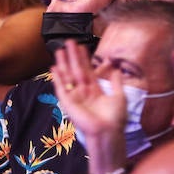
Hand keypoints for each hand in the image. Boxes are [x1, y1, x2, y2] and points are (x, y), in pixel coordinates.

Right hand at [51, 40, 128, 171]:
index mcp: (95, 91)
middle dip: (72, 56)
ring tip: (59, 50)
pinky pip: (61, 88)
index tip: (81, 46)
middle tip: (68, 41)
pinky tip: (54, 67)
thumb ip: (116, 82)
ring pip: (67, 76)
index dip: (84, 58)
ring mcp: (75, 98)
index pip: (87, 71)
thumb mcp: (119, 96)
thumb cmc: (115, 119)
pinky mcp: (68, 103)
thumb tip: (116, 68)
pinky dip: (57, 78)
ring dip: (63, 63)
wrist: (108, 132)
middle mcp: (83, 93)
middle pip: (76, 70)